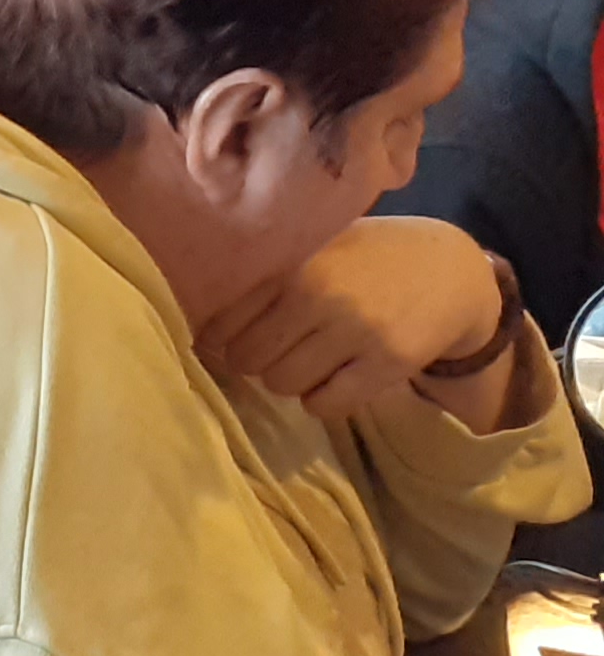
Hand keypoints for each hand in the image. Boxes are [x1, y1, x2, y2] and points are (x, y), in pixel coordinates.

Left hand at [197, 217, 511, 419]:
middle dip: (255, 362)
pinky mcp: (388, 362)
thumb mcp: (315, 251)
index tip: (224, 346)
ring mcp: (355, 330)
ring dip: (289, 381)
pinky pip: (325, 405)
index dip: (218, 342)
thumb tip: (204, 333)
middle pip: (248, 359)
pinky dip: (321, 401)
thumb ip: (267, 281)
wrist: (450, 269)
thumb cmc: (366, 259)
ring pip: (283, 384)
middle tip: (277, 353)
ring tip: (310, 362)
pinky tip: (335, 381)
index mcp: (291, 266)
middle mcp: (318, 296)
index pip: (223, 323)